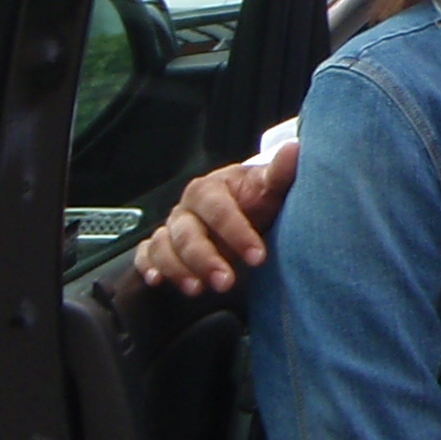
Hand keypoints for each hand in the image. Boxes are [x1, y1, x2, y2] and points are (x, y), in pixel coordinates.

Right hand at [132, 140, 294, 294]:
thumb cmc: (255, 200)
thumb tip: (295, 150)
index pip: (219, 210)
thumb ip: (280, 173)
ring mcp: (172, 228)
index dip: (236, 232)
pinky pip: (145, 254)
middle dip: (204, 259)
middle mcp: (186, 208)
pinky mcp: (162, 247)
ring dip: (177, 269)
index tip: (258, 256)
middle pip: (187, 233)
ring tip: (196, 290)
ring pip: (164, 246)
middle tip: (225, 282)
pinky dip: (148, 265)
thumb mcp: (269, 188)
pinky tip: (156, 280)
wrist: (241, 208)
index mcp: (210, 189)